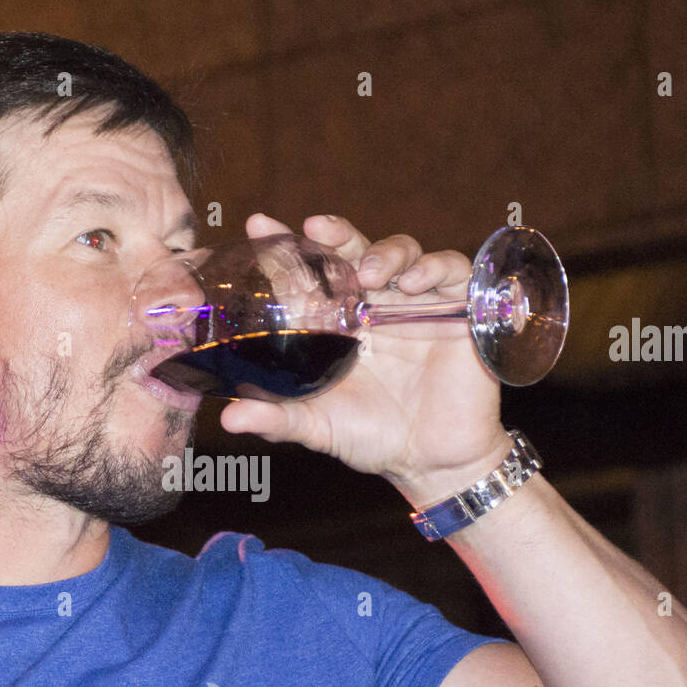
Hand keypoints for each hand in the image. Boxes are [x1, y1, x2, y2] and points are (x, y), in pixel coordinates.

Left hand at [219, 213, 511, 504]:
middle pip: (354, 249)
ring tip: (370, 274)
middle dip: (335, 232)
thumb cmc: (370, 438)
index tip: (258, 224)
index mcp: (337, 322)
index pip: (309, 273)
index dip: (286, 246)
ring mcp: (416, 304)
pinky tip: (414, 284)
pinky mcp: (458, 309)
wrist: (429, 461)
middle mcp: (374, 304)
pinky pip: (452, 271)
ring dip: (385, 253)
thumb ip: (276, 418)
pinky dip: (434, 268)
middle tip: (316, 228)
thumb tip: (227, 418)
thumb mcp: (318, 427)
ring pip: (402, 251)